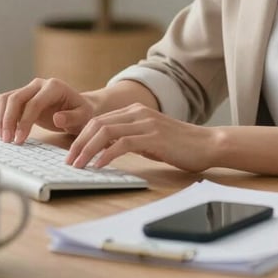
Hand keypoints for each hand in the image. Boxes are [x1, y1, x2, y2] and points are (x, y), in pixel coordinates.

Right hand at [0, 78, 93, 143]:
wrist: (77, 107)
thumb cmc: (81, 112)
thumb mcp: (83, 117)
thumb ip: (72, 117)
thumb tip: (57, 118)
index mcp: (54, 87)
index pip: (34, 103)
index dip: (25, 122)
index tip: (20, 139)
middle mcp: (39, 84)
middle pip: (16, 99)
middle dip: (9, 120)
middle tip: (8, 140)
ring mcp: (29, 88)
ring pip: (6, 98)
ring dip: (1, 118)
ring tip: (4, 138)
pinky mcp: (22, 96)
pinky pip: (4, 100)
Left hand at [66, 104, 217, 171]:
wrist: (208, 144)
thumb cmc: (180, 146)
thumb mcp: (150, 139)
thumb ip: (130, 139)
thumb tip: (105, 151)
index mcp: (135, 111)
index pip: (99, 120)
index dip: (81, 136)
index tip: (72, 153)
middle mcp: (138, 112)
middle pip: (98, 123)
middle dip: (79, 143)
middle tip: (69, 161)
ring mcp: (146, 123)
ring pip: (106, 132)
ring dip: (88, 150)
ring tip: (79, 166)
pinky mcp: (153, 136)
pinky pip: (122, 143)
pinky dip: (107, 155)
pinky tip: (99, 166)